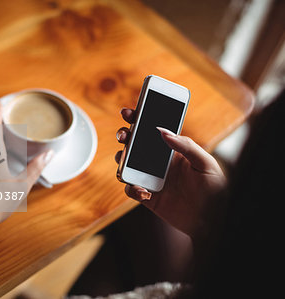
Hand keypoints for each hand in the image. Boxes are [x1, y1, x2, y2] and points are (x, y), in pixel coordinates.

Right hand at [115, 108, 225, 239]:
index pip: (153, 131)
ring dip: (122, 160)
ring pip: (127, 165)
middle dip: (125, 136)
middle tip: (123, 135)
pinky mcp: (148, 197)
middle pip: (134, 145)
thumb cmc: (215, 190)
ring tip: (126, 161)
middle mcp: (159, 163)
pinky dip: (132, 188)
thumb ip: (186, 145)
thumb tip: (163, 131)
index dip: (139, 120)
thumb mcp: (206, 163)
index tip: (130, 112)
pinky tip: (145, 192)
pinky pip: (131, 189)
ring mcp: (151, 179)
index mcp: (173, 151)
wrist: (212, 221)